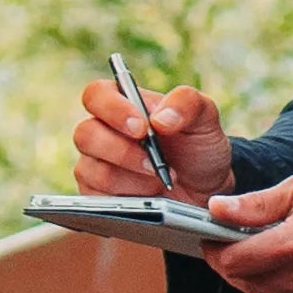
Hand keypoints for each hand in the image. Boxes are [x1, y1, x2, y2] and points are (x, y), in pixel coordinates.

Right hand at [73, 78, 233, 199]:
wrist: (206, 189)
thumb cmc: (198, 147)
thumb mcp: (204, 119)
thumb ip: (187, 103)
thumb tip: (160, 118)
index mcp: (123, 104)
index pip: (96, 94)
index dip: (112, 109)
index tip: (141, 127)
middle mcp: (102, 131)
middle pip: (86, 134)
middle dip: (123, 152)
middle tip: (156, 163)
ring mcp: (96, 164)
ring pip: (93, 170)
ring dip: (132, 178)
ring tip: (160, 180)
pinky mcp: (97, 194)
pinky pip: (97, 197)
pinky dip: (128, 198)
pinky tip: (149, 197)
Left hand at [205, 155, 292, 292]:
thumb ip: (258, 204)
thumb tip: (217, 210)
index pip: (235, 261)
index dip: (215, 251)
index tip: (211, 238)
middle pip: (248, 284)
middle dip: (234, 265)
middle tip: (235, 244)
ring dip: (260, 280)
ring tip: (269, 253)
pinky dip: (290, 290)